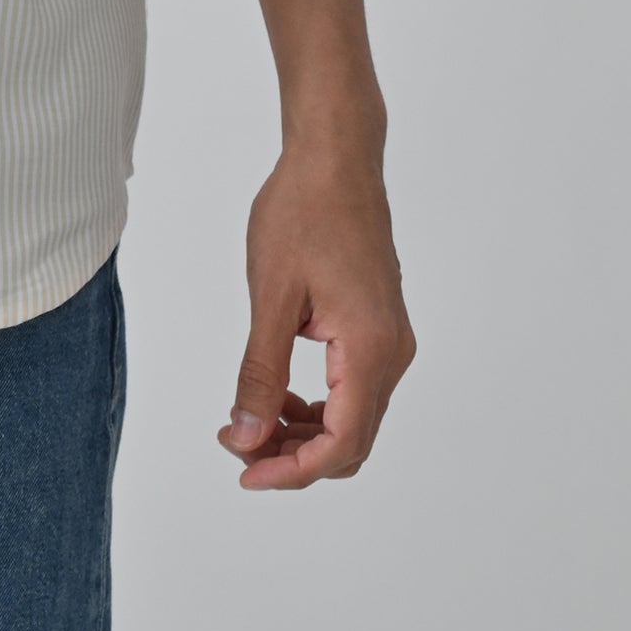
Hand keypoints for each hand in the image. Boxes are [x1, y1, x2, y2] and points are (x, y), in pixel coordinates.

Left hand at [217, 128, 414, 487]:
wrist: (335, 158)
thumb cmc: (302, 212)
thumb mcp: (272, 295)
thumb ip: (261, 371)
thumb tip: (247, 434)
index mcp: (371, 349)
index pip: (342, 443)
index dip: (293, 471)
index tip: (244, 473)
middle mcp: (393, 353)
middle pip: (352, 440)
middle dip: (295, 457)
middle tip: (238, 449)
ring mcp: (391, 340)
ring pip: (354, 417)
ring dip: (305, 433)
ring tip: (250, 423)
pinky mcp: (380, 326)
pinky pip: (355, 387)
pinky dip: (319, 404)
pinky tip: (281, 394)